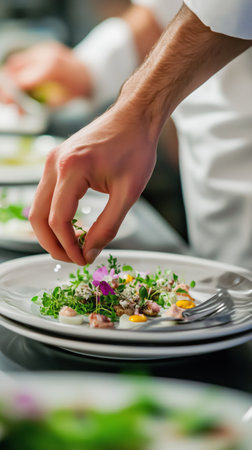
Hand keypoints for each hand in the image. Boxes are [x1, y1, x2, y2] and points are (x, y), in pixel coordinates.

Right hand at [5, 42, 92, 105]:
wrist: (93, 71)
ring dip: (10, 77)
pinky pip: (25, 60)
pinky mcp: (44, 48)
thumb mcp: (61, 101)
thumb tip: (19, 111)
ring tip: (11, 93)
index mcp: (51, 69)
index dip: (11, 92)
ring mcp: (44, 49)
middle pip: (15, 68)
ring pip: (17, 62)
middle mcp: (45, 55)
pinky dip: (19, 72)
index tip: (6, 102)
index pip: (22, 79)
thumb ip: (41, 105)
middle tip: (6, 99)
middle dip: (7, 84)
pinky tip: (20, 84)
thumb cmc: (78, 88)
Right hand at [29, 102, 157, 264]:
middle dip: (53, 244)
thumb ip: (108, 227)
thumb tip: (88, 254)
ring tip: (72, 247)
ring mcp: (51, 160)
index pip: (58, 220)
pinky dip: (53, 216)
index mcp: (72, 169)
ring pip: (37, 207)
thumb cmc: (136, 149)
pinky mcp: (55, 161)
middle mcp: (54, 163)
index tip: (84, 260)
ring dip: (50, 232)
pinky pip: (46, 195)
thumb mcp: (128, 193)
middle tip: (74, 259)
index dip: (69, 247)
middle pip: (38, 216)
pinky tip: (72, 226)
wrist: (135, 116)